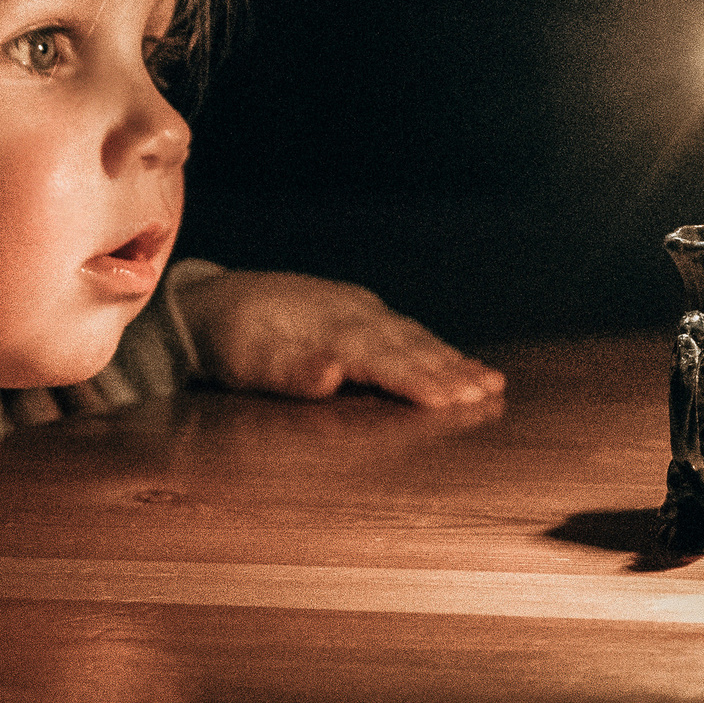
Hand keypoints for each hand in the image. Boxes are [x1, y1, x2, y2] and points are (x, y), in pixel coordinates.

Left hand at [175, 271, 504, 407]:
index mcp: (326, 326)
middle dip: (449, 371)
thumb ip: (288, 370)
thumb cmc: (229, 340)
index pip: (378, 356)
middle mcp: (351, 312)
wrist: (212, 302)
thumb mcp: (244, 361)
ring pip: (413, 336)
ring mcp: (359, 309)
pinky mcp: (361, 313)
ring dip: (453, 360)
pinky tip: (461, 363)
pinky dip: (439, 349)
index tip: (449, 400)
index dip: (414, 379)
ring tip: (490, 384)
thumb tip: (331, 374)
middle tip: (488, 395)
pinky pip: (408, 332)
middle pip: (407, 345)